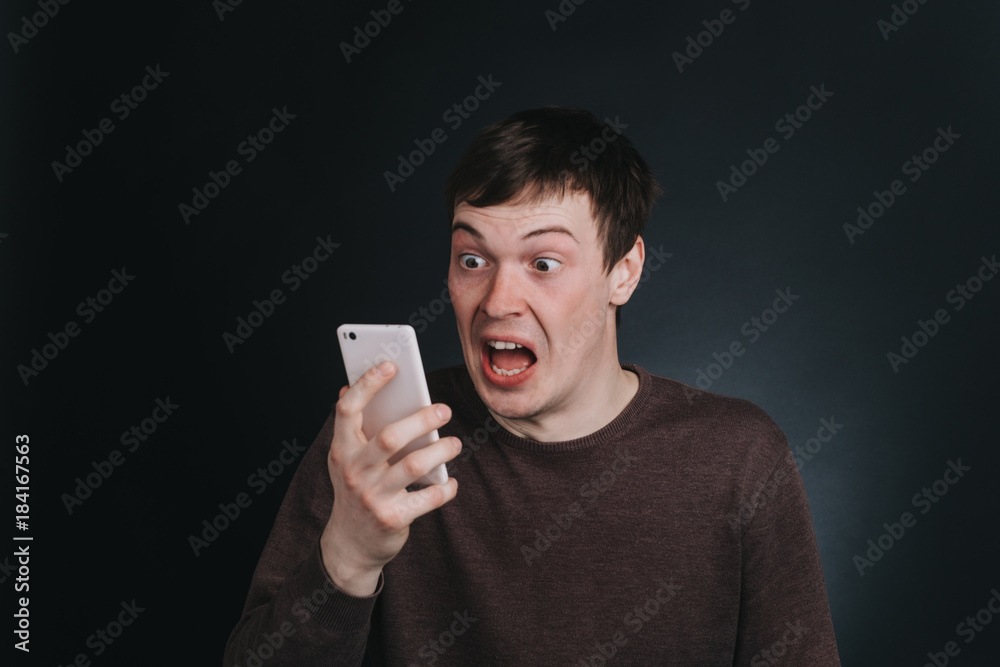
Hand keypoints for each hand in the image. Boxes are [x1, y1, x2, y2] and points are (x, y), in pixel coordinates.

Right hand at [319, 360, 459, 594]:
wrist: (350, 545)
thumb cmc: (356, 490)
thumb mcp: (346, 460)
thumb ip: (352, 428)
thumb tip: (349, 386)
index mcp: (341, 450)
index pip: (348, 409)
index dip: (368, 384)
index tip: (391, 365)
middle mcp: (353, 471)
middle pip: (390, 436)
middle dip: (422, 419)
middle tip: (444, 409)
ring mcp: (372, 496)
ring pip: (414, 464)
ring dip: (441, 450)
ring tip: (455, 443)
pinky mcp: (392, 519)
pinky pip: (427, 498)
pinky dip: (445, 488)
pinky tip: (451, 482)